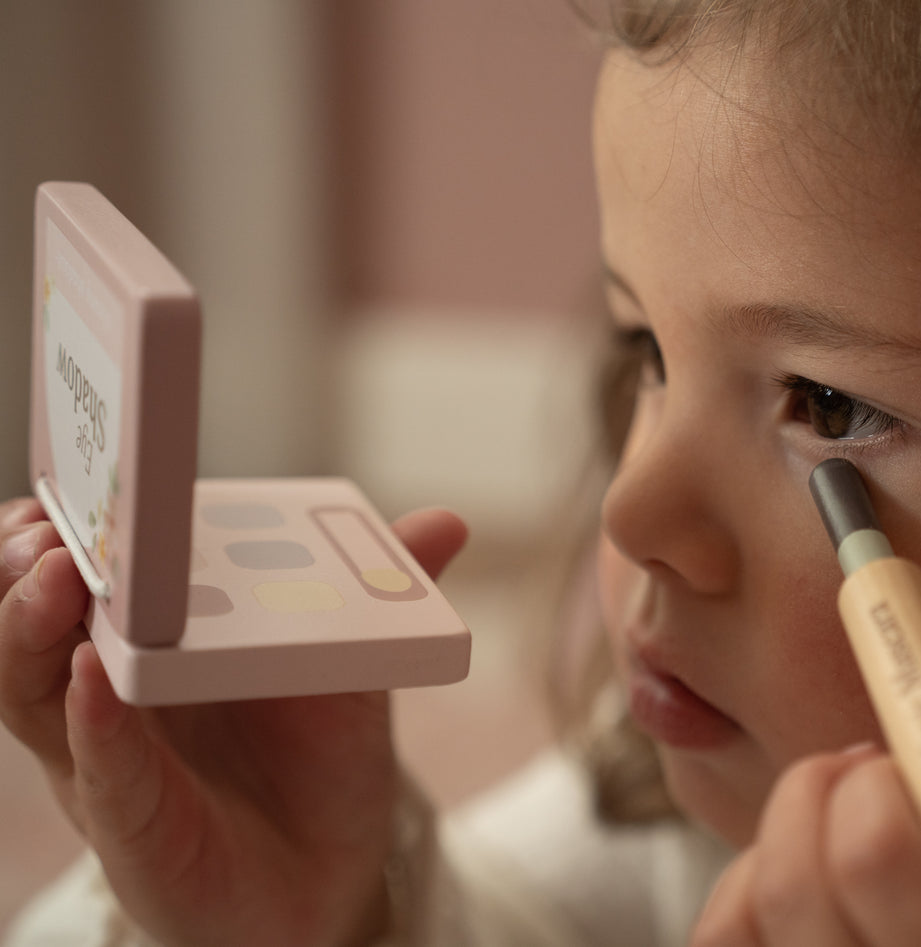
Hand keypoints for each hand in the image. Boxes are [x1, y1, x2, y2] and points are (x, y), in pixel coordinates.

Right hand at [0, 497, 468, 946]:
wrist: (327, 871)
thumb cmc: (312, 756)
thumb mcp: (343, 662)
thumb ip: (376, 593)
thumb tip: (447, 522)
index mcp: (145, 642)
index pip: (70, 572)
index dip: (51, 525)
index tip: (65, 481)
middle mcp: (105, 697)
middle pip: (32, 620)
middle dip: (30, 562)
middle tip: (49, 525)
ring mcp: (108, 760)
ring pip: (38, 690)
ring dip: (37, 627)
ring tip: (61, 576)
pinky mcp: (131, 822)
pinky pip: (102, 769)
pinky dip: (97, 722)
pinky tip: (101, 680)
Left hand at [690, 673, 920, 946]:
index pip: (876, 857)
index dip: (884, 786)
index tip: (918, 773)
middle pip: (794, 882)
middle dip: (824, 794)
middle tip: (877, 779)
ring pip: (741, 914)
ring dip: (783, 840)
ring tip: (849, 828)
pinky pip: (721, 944)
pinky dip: (747, 893)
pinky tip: (811, 886)